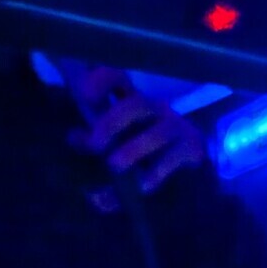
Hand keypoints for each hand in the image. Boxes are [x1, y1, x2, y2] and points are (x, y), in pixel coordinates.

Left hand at [64, 65, 205, 210]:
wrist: (191, 182)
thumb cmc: (146, 160)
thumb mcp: (116, 150)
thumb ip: (95, 143)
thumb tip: (74, 137)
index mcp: (132, 106)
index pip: (119, 81)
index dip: (102, 81)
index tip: (85, 94)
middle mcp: (155, 111)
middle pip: (137, 104)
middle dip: (113, 122)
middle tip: (95, 144)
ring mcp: (176, 128)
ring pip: (157, 132)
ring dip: (133, 149)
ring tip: (115, 166)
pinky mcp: (192, 148)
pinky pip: (174, 156)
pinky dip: (156, 171)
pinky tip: (143, 186)